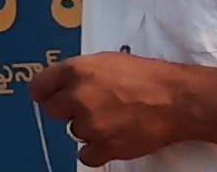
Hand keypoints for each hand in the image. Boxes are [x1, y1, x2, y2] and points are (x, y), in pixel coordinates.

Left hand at [25, 53, 216, 163]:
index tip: (52, 96)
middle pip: (52, 111)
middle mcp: (77, 97)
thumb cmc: (146, 76)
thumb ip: (79, 72)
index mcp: (75, 70)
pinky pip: (86, 156)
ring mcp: (91, 125)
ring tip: (113, 119)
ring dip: (88, 129)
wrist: (178, 100)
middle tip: (91, 106)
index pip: (38, 87)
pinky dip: (97, 151)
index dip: (46, 92)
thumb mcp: (106, 60)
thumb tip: (61, 84)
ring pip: (74, 132)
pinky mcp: (106, 147)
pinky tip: (110, 140)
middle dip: (67, 109)